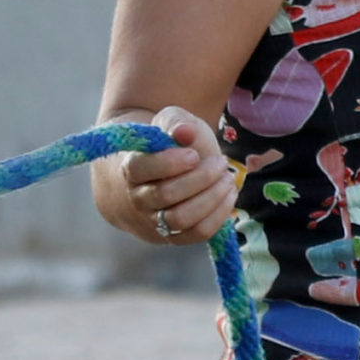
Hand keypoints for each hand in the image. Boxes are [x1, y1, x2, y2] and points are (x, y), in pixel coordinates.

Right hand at [114, 106, 238, 246]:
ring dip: (212, 198)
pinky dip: (218, 216)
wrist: (165, 175)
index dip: (170, 162)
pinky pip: (197, 233)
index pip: (141, 169)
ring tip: (228, 179)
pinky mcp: (175, 237)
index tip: (194, 154)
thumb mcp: (171, 124)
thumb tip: (185, 132)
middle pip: (166, 194)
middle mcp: (138, 199)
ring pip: (182, 218)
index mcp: (131, 168)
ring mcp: (155, 221)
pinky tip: (229, 195)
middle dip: (201, 177)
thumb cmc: (170, 146)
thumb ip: (176, 122)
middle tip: (220, 163)